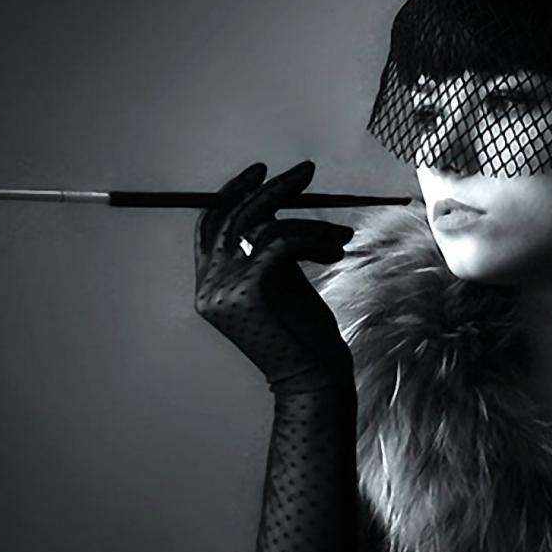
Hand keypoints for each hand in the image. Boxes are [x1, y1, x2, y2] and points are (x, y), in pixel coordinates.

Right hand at [194, 161, 355, 392]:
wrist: (313, 379)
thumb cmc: (303, 335)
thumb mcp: (280, 285)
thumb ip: (268, 252)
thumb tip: (279, 210)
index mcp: (209, 285)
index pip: (210, 226)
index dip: (232, 194)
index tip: (261, 173)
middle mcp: (208, 286)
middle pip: (234, 218)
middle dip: (272, 189)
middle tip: (306, 172)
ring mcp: (223, 289)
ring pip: (264, 227)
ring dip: (311, 225)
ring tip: (342, 236)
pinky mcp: (249, 290)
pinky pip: (282, 242)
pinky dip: (314, 238)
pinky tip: (337, 249)